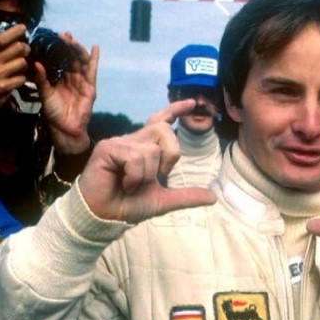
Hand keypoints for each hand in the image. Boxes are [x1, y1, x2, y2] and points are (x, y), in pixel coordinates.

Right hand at [0, 24, 29, 125]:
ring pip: (22, 63)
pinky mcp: (4, 87)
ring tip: (20, 67)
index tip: (23, 27)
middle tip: (26, 50)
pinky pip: (22, 78)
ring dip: (24, 65)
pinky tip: (17, 80)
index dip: (14, 32)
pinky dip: (22, 79)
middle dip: (25, 48)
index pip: (0, 38)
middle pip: (16, 49)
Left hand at [34, 32, 98, 155]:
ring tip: (72, 40)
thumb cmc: (53, 112)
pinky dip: (94, 59)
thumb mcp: (44, 93)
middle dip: (67, 46)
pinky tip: (95, 48)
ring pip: (81, 61)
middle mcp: (71, 77)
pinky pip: (92, 71)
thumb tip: (36, 62)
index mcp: (59, 78)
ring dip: (77, 49)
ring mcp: (82, 81)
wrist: (64, 128)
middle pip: (70, 57)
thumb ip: (41, 78)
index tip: (52, 37)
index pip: (59, 59)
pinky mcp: (90, 87)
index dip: (57, 48)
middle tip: (62, 35)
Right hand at [77, 100, 215, 223]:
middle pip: (164, 130)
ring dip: (148, 174)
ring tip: (133, 185)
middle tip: (161, 176)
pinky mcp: (107, 148)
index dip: (175, 110)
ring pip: (151, 149)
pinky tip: (125, 184)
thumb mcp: (164, 200)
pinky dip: (136, 177)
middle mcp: (134, 141)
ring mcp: (120, 143)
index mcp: (146, 147)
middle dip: (171, 155)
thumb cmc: (129, 204)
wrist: (106, 216)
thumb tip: (213, 198)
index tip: (193, 103)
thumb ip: (187, 196)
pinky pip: (135, 157)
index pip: (161, 121)